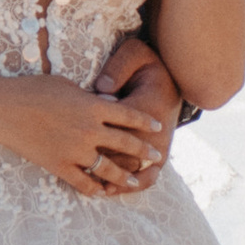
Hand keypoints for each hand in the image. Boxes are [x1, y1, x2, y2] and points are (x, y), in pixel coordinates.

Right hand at [0, 78, 163, 195]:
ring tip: (133, 182)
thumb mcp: (68, 86)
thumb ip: (92, 98)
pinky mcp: (60, 165)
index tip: (157, 127)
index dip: (145, 122)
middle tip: (156, 156)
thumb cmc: (34, 90)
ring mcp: (76, 150)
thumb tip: (111, 104)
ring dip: (124, 176)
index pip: (129, 116)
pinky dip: (94, 188)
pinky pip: (83, 182)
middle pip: (125, 144)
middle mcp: (90, 131)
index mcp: (94, 107)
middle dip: (143, 151)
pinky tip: (102, 192)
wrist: (5, 109)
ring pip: (108, 168)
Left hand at [84, 35, 180, 194]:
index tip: (71, 136)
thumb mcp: (135, 54)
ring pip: (132, 166)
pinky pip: (146, 175)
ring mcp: (158, 144)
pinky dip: (131, 184)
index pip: (116, 124)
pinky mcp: (159, 154)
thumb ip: (118, 68)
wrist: (173, 81)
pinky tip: (113, 190)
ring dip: (112, 177)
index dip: (94, 132)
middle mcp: (153, 129)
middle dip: (98, 159)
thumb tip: (102, 90)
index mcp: (145, 103)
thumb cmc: (147, 67)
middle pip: (122, 151)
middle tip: (74, 164)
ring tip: (94, 186)